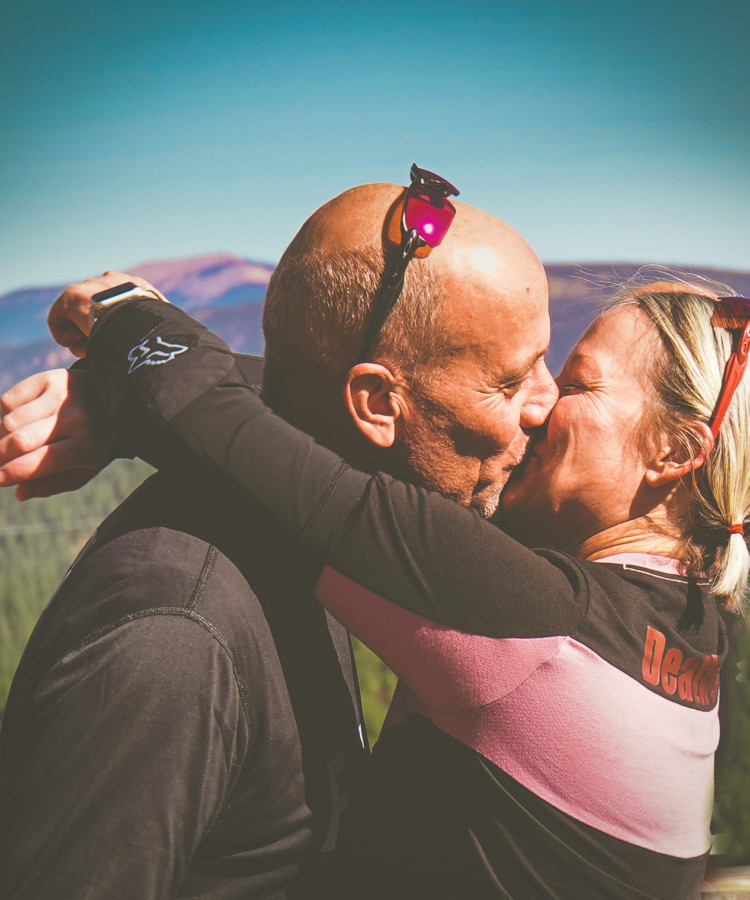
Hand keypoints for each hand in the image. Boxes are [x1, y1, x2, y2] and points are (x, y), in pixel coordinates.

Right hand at [0, 368, 117, 498]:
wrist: (112, 401)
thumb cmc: (92, 444)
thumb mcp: (82, 470)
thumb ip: (52, 484)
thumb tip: (19, 493)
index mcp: (89, 445)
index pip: (46, 460)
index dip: (15, 472)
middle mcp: (76, 417)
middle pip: (22, 440)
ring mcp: (61, 395)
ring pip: (11, 421)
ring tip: (4, 448)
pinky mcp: (47, 379)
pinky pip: (8, 400)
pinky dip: (0, 417)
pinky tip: (9, 427)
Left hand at [48, 271, 158, 356]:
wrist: (139, 320)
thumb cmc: (158, 330)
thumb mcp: (165, 329)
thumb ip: (158, 332)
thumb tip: (166, 349)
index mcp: (137, 287)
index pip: (121, 304)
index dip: (117, 326)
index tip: (121, 342)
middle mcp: (113, 282)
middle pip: (97, 309)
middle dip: (96, 331)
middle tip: (103, 349)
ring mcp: (91, 286)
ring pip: (78, 315)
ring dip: (82, 336)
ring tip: (91, 351)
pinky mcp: (72, 296)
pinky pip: (59, 317)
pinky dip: (65, 335)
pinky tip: (79, 346)